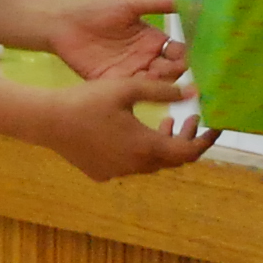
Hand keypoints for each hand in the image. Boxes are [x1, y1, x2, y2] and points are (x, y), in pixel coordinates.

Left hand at [37, 0, 184, 84]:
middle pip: (170, 71)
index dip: (186, 55)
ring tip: (158, 75)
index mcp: (152, 40)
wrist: (64, 22)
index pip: (178, 52)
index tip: (190, 56)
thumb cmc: (97, 9)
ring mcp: (130, 72)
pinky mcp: (113, 82)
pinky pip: (131, 89)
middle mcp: (145, 58)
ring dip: (160, 82)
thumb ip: (158, 4)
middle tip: (174, 68)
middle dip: (176, 71)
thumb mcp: (130, 3)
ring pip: (154, 83)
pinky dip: (140, 88)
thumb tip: (190, 3)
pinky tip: (142, 83)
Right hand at [37, 70, 211, 181]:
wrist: (46, 121)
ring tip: (166, 120)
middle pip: (172, 159)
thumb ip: (161, 90)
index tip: (215, 126)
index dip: (205, 140)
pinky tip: (132, 130)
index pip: (188, 151)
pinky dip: (142, 149)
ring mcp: (117, 172)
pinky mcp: (102, 173)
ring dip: (163, 143)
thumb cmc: (87, 101)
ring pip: (152, 162)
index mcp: (145, 147)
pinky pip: (131, 164)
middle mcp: (135, 166)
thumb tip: (193, 91)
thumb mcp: (126, 89)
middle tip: (189, 117)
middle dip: (185, 138)